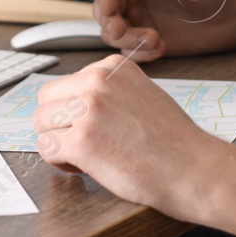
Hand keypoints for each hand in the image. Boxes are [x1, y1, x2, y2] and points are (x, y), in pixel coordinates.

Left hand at [32, 55, 228, 218]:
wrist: (193, 169)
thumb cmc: (173, 141)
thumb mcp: (142, 94)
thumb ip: (109, 91)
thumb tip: (72, 102)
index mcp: (111, 67)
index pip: (66, 83)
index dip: (73, 110)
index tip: (95, 126)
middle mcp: (98, 81)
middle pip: (46, 100)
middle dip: (59, 124)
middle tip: (84, 143)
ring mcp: (89, 109)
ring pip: (42, 123)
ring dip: (58, 142)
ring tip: (86, 155)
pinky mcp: (82, 141)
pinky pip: (46, 148)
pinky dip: (60, 161)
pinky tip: (85, 166)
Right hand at [94, 0, 235, 61]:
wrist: (232, 14)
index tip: (110, 9)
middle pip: (103, 10)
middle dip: (109, 22)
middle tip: (122, 30)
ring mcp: (138, 19)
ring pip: (112, 33)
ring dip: (126, 40)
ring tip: (154, 40)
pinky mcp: (146, 40)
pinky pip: (130, 51)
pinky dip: (140, 54)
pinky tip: (161, 48)